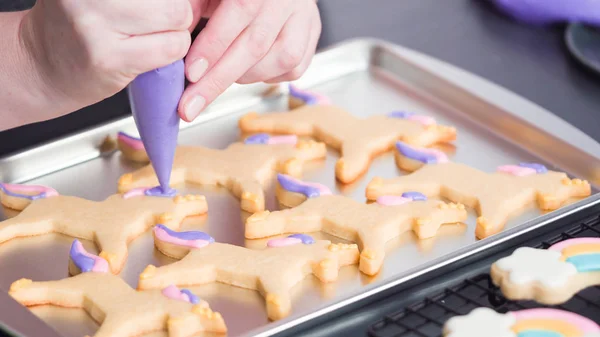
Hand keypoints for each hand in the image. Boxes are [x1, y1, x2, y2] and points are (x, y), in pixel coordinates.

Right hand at [21, 0, 193, 120]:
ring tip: (152, 35)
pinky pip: (170, 48)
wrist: (42, 64)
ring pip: (176, 15)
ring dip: (177, 30)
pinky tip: (151, 53)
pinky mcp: (109, 58)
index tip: (155, 9)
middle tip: (157, 20)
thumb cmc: (78, 21)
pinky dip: (173, 52)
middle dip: (176, 8)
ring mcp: (95, 22)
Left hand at [179, 0, 320, 121]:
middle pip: (255, 45)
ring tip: (220, 77)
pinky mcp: (312, 35)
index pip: (237, 12)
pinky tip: (249, 69)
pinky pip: (293, 68)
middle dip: (218, 80)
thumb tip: (175, 41)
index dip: (213, 47)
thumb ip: (193, 8)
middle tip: (192, 104)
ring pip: (279, 60)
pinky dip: (267, 76)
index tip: (191, 74)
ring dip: (243, 77)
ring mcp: (303, 17)